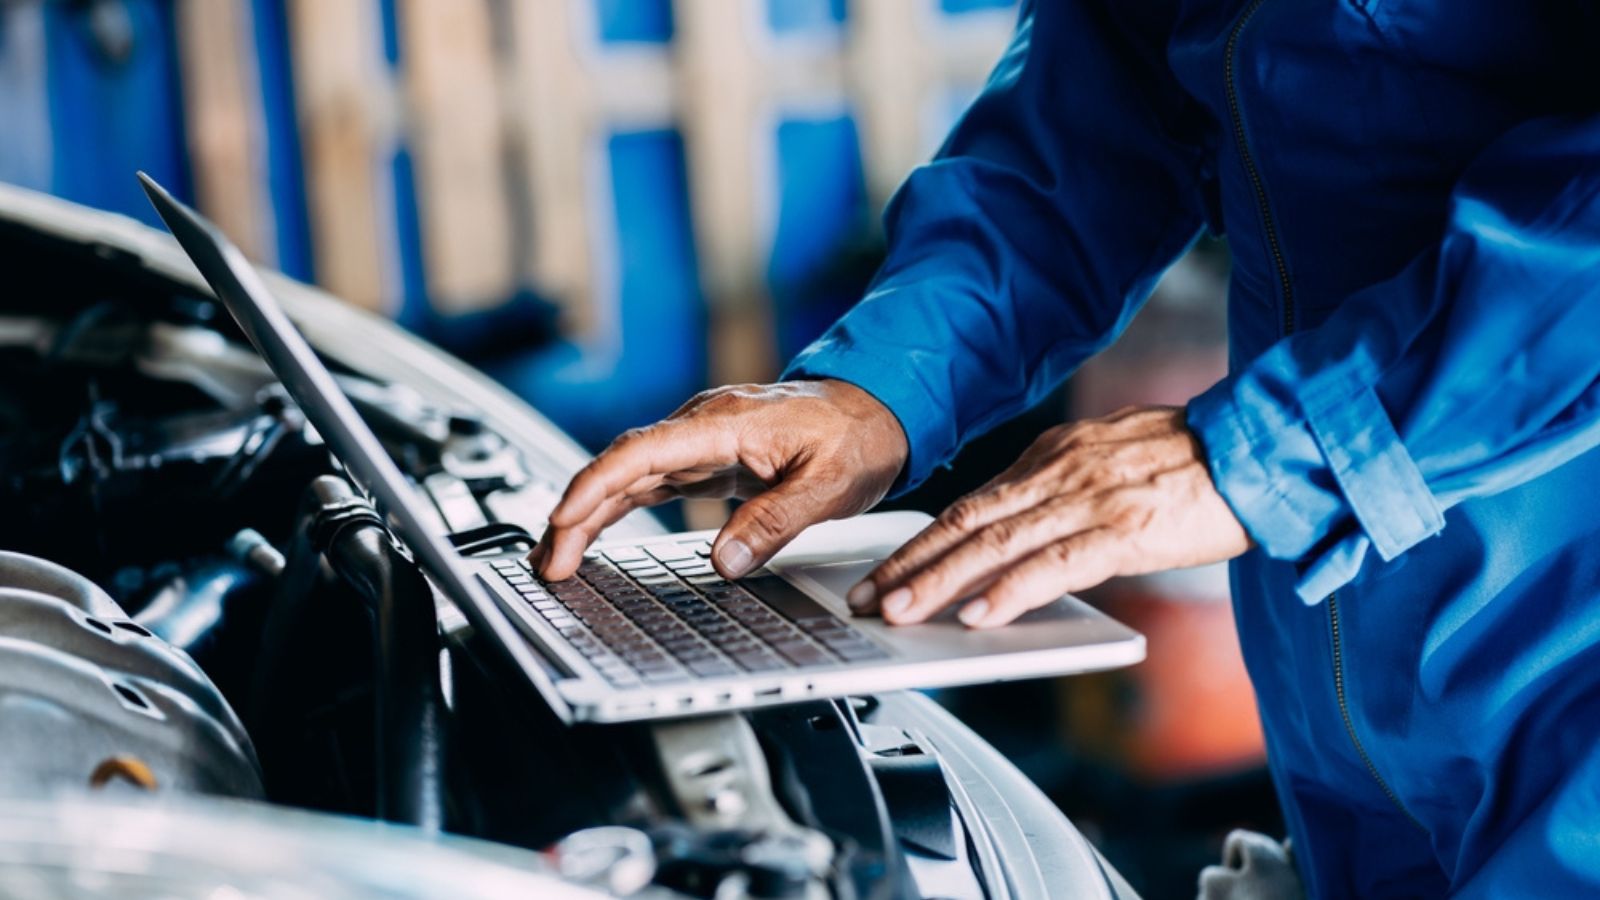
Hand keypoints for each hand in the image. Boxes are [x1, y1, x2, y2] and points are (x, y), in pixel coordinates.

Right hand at [533, 380, 908, 580]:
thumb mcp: (829, 485)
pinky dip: (615, 508)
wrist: (879, 407)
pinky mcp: (706, 460)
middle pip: (620, 467)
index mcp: (724, 424)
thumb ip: (774, 522)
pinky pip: (648, 483)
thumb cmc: (858, 436)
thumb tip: (723, 562)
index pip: (641, 452)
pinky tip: (591, 534)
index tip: (564, 521)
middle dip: (575, 514)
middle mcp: (701, 427)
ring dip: (587, 515)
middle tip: (547, 564)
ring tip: (555, 559)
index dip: (595, 487)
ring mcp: (700, 442)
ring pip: (627, 476)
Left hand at [848, 406, 1250, 627]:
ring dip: (942, 582)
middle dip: (910, 564)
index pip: (968, 504)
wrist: (1256, 447)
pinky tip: (981, 613)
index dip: (919, 542)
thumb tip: (1016, 526)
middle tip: (868, 599)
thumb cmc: (1189, 461)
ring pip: (997, 545)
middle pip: (966, 522)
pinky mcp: (1124, 529)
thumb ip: (1058, 489)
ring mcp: (1088, 500)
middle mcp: (1058, 473)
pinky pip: (1057, 564)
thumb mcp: (1106, 459)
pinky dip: (1013, 590)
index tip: (883, 571)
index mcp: (1050, 455)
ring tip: (903, 612)